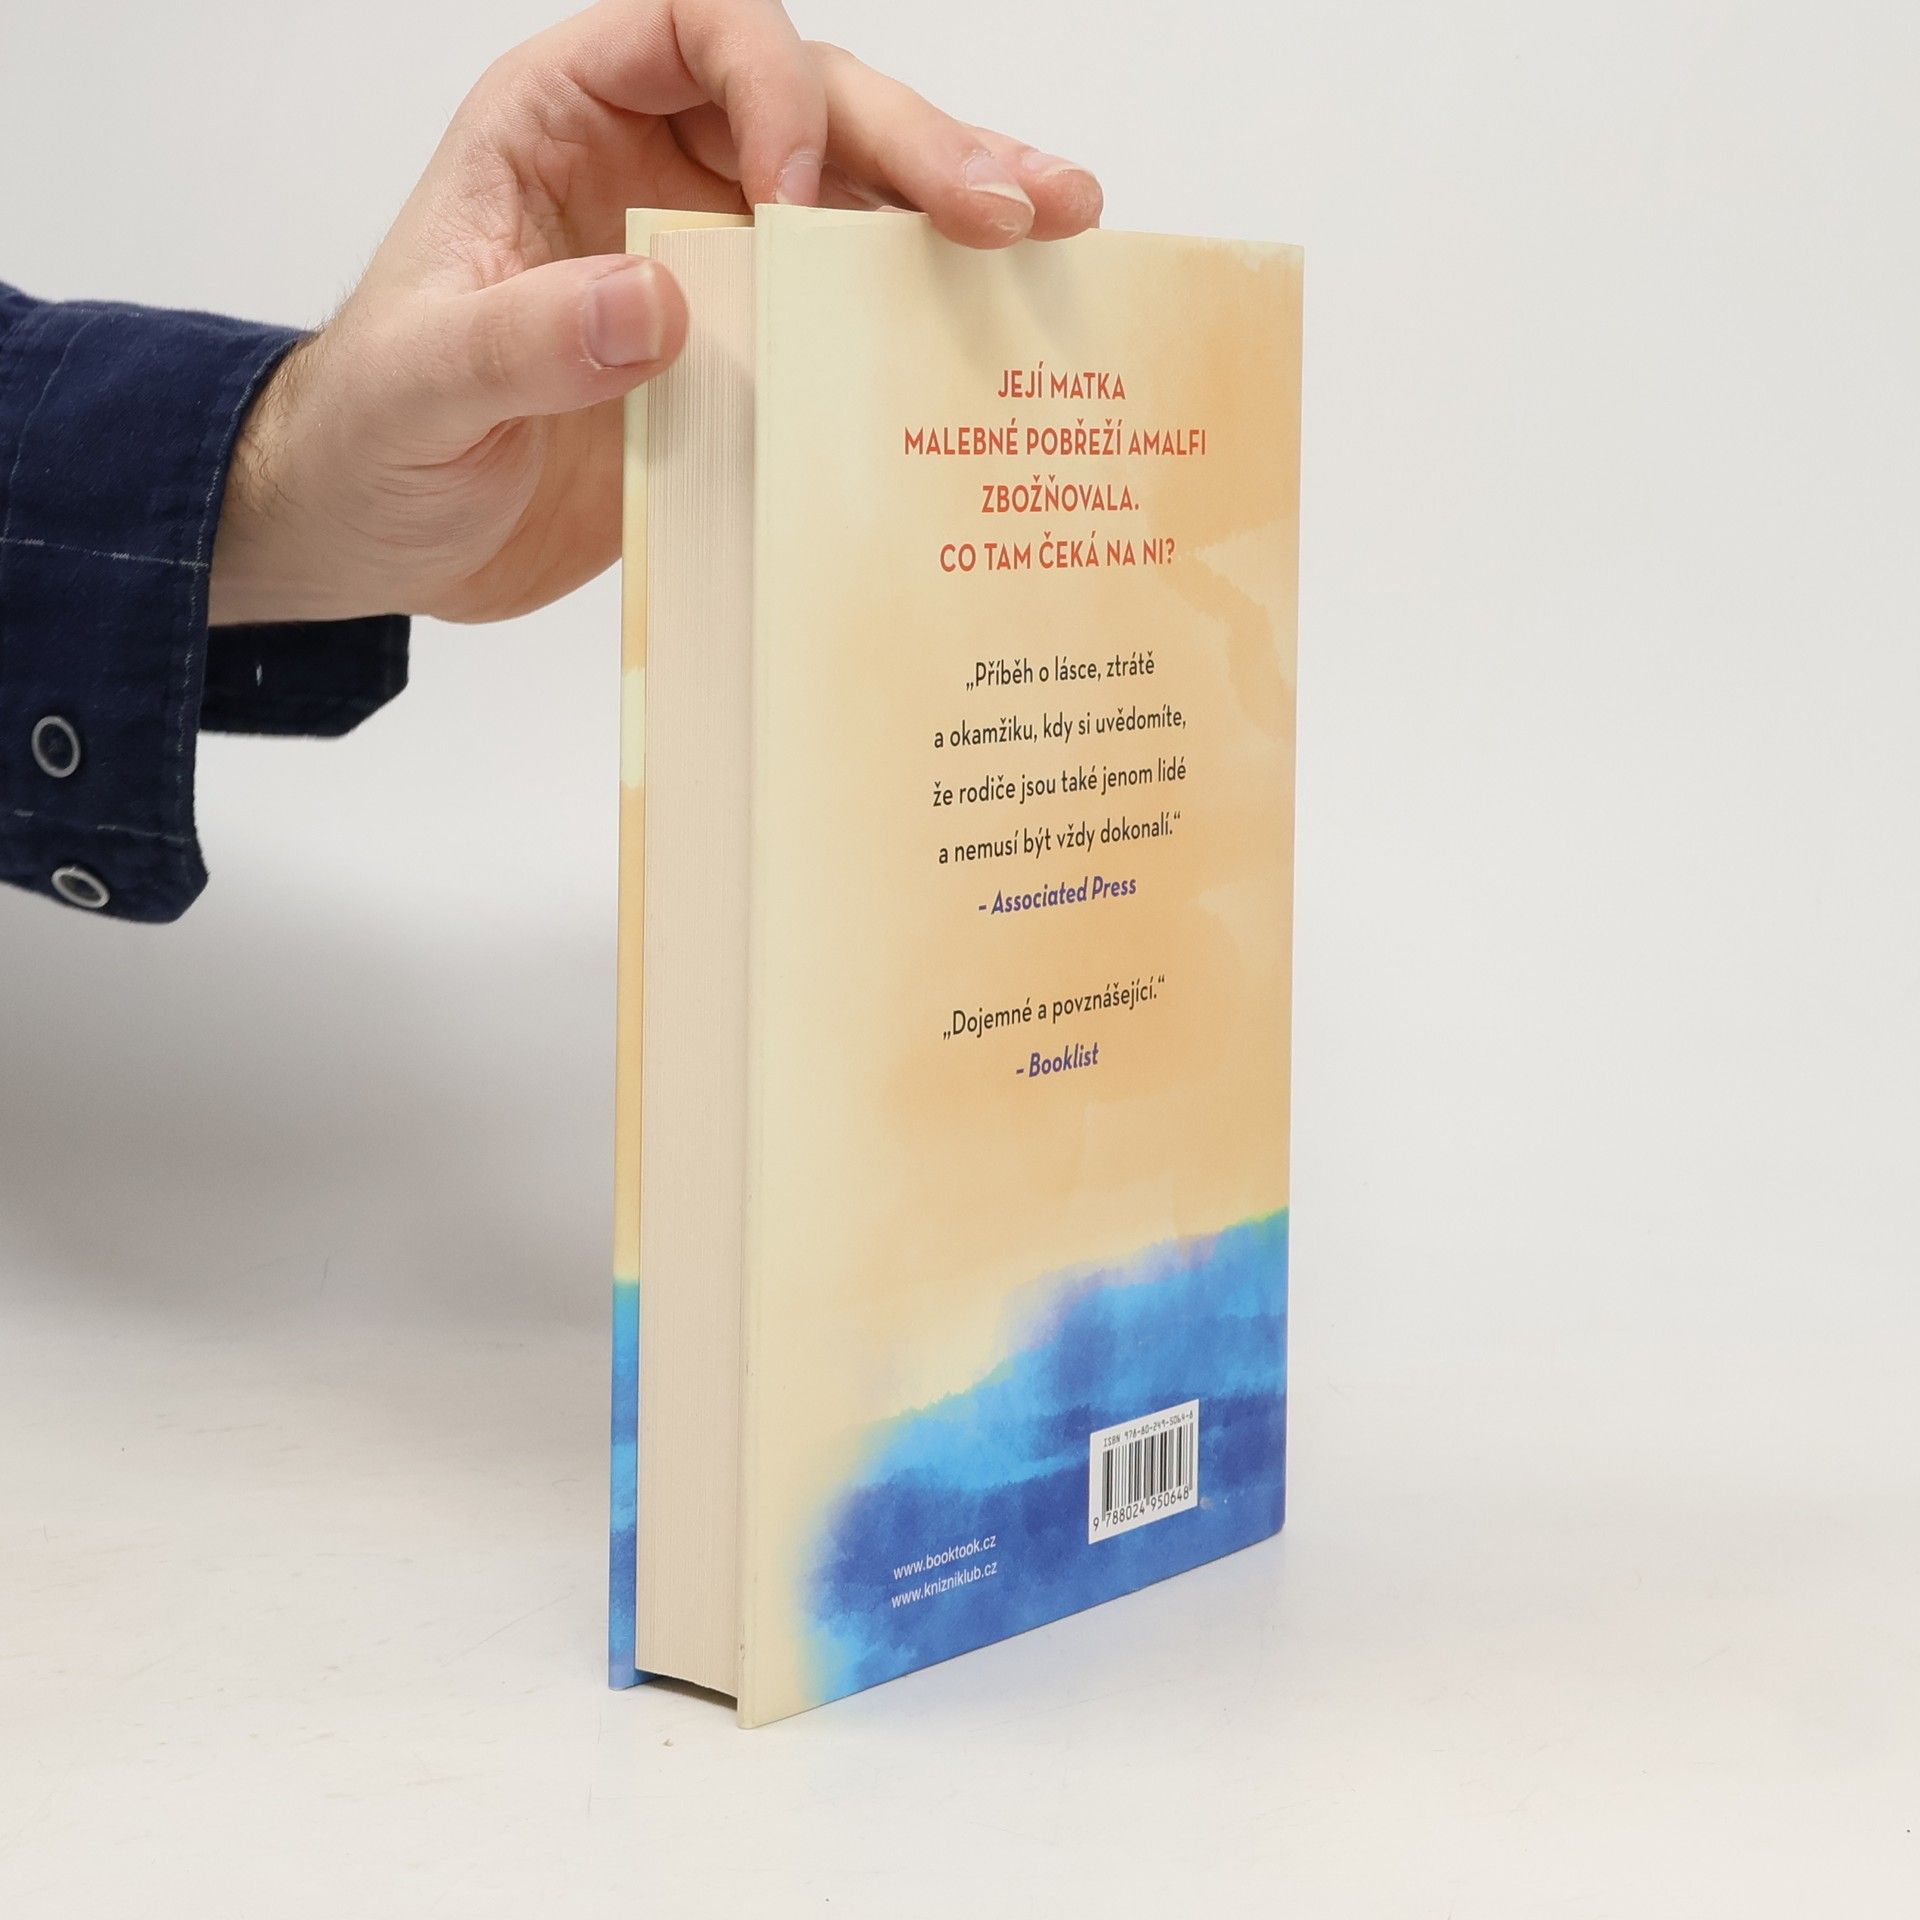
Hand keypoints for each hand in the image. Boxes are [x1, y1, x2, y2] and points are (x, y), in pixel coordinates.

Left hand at [209, 0, 1102, 626]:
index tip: (798, 195)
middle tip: (1010, 207)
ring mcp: (713, 263)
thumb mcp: (420, 386)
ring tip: (1061, 223)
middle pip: (812, 106)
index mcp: (562, 123)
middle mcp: (655, 170)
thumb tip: (660, 304)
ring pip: (856, 198)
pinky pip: (851, 317)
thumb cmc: (372, 437)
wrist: (384, 537)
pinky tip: (1008, 322)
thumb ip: (524, 338)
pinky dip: (928, 316)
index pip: (692, 30)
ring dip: (955, 207)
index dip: (767, 85)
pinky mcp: (748, 358)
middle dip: (917, 145)